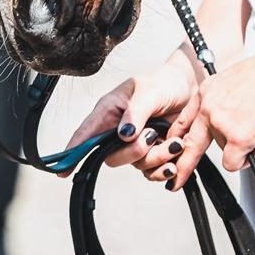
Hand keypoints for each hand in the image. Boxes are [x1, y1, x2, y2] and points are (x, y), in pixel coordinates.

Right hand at [64, 57, 198, 173]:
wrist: (191, 88)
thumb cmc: (164, 83)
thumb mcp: (148, 92)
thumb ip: (135, 113)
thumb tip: (123, 134)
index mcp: (109, 111)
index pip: (86, 133)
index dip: (73, 151)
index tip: (62, 170)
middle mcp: (118, 129)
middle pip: (111, 155)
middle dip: (134, 152)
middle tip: (152, 136)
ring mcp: (135, 143)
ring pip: (136, 165)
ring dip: (157, 157)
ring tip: (173, 141)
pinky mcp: (153, 152)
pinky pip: (153, 172)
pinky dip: (166, 168)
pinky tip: (175, 155)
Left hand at [181, 47, 254, 174]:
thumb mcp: (232, 80)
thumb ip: (222, 99)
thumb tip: (227, 114)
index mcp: (205, 92)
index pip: (184, 120)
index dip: (178, 137)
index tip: (173, 148)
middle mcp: (207, 107)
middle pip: (188, 143)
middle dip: (181, 164)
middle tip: (174, 178)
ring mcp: (219, 123)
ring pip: (222, 152)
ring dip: (238, 150)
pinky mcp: (236, 138)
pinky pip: (233, 163)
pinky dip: (245, 161)